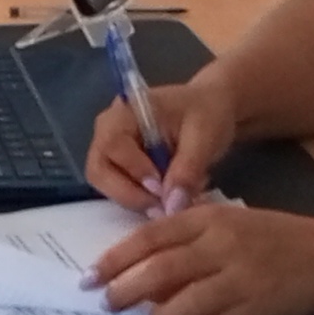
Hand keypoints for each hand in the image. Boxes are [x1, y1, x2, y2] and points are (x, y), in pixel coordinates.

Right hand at [84, 66, 237, 213]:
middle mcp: (109, 129)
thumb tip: (172, 207)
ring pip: (106, 184)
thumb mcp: (204, 138)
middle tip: (162, 207)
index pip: (112, 144)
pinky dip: (141, 200)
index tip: (161, 188)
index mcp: (126, 112)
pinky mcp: (122, 166)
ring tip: (169, 203)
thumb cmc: (208, 113)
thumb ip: (187, 170)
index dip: (133, 170)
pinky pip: (120, 189)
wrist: (214, 107)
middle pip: (99, 169)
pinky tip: (167, 198)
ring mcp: (112, 149)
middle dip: (128, 193)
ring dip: (135, 199)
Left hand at [87, 201, 313, 314]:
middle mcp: (221, 248)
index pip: (151, 237)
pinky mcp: (251, 313)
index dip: (116, 258)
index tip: (91, 275)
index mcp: (211, 219)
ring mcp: (237, 283)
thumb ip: (187, 236)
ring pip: (179, 306)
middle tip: (107, 303)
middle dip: (124, 291)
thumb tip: (142, 267)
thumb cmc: (273, 236)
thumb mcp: (228, 221)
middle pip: (157, 272)